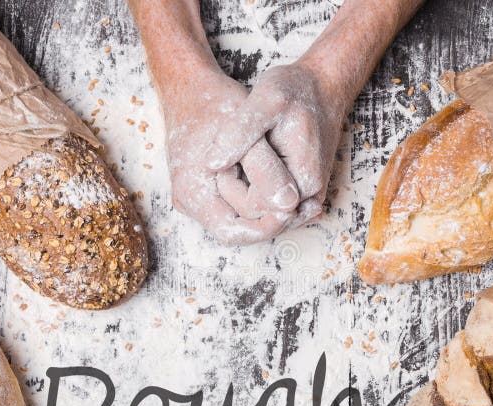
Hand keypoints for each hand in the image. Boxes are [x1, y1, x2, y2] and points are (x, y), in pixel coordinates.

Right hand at [163, 66, 300, 244]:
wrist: (188, 84)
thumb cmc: (216, 105)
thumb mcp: (247, 136)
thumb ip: (267, 172)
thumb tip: (292, 203)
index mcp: (192, 194)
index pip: (233, 233)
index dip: (267, 228)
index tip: (294, 213)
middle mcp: (188, 201)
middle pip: (236, 228)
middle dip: (269, 219)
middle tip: (304, 206)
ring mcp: (193, 195)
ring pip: (236, 216)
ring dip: (265, 209)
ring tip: (297, 197)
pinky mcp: (201, 186)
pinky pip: (233, 202)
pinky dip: (257, 196)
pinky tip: (280, 186)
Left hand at [206, 62, 350, 227]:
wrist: (323, 85)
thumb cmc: (296, 90)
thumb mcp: (265, 101)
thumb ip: (239, 133)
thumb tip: (210, 165)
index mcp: (302, 178)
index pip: (252, 207)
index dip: (229, 186)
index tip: (219, 157)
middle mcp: (310, 196)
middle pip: (259, 217)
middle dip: (235, 194)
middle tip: (224, 159)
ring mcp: (309, 197)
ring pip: (264, 215)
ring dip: (243, 195)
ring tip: (235, 161)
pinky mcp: (304, 193)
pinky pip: (272, 207)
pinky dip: (254, 192)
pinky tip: (244, 168)